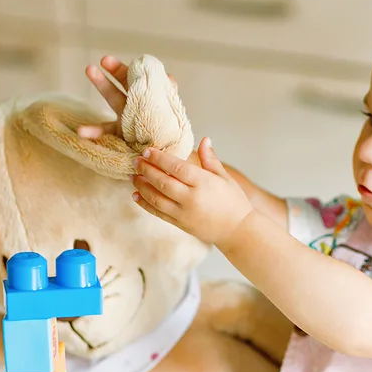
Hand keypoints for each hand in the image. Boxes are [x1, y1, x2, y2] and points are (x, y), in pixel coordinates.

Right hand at [77, 55, 176, 139]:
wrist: (163, 155)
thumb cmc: (166, 132)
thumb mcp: (171, 110)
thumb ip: (168, 94)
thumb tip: (169, 78)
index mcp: (146, 97)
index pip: (137, 78)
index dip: (130, 68)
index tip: (126, 58)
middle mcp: (133, 105)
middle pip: (124, 82)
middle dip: (114, 70)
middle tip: (104, 59)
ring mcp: (124, 119)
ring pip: (112, 98)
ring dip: (101, 84)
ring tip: (89, 69)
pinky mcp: (119, 136)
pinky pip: (105, 132)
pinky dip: (93, 132)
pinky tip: (81, 131)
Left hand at [132, 137, 253, 246]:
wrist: (238, 230)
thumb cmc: (234, 202)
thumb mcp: (224, 178)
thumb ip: (210, 159)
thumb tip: (204, 140)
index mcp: (203, 183)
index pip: (176, 167)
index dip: (159, 158)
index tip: (147, 151)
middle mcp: (191, 198)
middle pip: (162, 181)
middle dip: (146, 170)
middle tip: (136, 161)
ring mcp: (184, 213)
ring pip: (156, 198)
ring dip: (142, 186)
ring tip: (133, 176)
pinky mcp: (180, 224)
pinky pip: (158, 213)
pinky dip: (145, 204)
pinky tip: (136, 196)